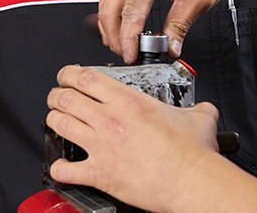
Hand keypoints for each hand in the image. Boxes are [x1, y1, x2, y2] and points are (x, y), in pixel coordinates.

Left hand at [45, 66, 221, 211]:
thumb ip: (197, 108)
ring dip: (53, 121)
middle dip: (56, 95)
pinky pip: (66, 170)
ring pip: (60, 125)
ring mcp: (102, 146)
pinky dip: (59, 168)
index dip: (69, 74)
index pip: (86, 78)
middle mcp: (111, 120)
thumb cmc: (193, 153)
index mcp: (130, 102)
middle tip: (58, 97)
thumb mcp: (199, 117)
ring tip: (56, 121)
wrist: (191, 181)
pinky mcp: (100, 173)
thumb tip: (203, 109)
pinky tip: (62, 167)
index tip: (67, 76)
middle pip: (66, 98)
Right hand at [98, 0, 236, 62]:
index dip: (128, 39)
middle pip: (110, 8)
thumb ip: (180, 25)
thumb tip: (169, 48)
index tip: (131, 57)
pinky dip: (116, 15)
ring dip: (112, 27)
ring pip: (108, 3)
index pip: (131, 12)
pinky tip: (125, 29)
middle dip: (115, 37)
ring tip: (127, 47)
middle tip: (129, 56)